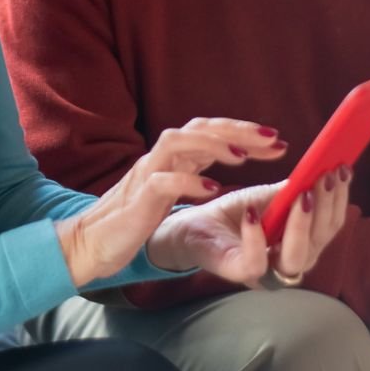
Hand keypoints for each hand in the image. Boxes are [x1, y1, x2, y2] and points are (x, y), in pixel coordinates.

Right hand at [54, 118, 286, 286]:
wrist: (91, 243)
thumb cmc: (135, 219)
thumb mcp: (172, 189)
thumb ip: (197, 169)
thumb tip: (236, 155)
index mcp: (173, 157)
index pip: (211, 131)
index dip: (244, 132)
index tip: (277, 141)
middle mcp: (160, 157)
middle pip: (200, 127)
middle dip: (238, 130)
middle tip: (273, 139)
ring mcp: (147, 174)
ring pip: (178, 141)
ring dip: (212, 145)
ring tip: (244, 158)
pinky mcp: (137, 198)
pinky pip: (163, 181)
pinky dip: (189, 182)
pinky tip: (214, 190)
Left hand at [146, 168, 350, 288]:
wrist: (195, 221)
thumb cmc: (237, 210)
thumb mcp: (271, 195)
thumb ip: (297, 188)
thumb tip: (325, 165)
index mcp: (303, 244)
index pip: (330, 226)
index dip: (339, 198)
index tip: (342, 168)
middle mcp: (290, 263)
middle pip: (320, 241)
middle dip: (327, 206)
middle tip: (326, 175)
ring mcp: (266, 272)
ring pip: (296, 257)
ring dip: (302, 223)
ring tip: (301, 193)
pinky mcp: (237, 272)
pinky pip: (256, 263)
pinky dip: (257, 238)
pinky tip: (253, 212)